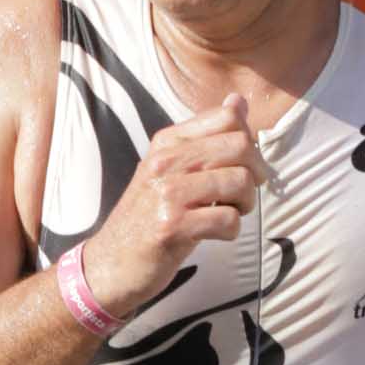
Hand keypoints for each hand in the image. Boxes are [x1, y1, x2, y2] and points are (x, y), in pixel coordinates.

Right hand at [80, 93, 266, 321]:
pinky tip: (215, 234)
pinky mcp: (172, 226)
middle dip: (255, 174)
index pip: (228, 118)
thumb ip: (205, 137)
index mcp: (167, 142)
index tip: (240, 167)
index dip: (248, 143)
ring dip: (245, 204)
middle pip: (240, 147)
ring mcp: (168, 193)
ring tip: (229, 214)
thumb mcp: (169, 169)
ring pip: (239, 181)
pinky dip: (231, 231)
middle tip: (242, 195)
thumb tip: (240, 101)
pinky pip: (228, 219)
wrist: (110, 263)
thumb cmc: (147, 217)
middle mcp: (166, 161)